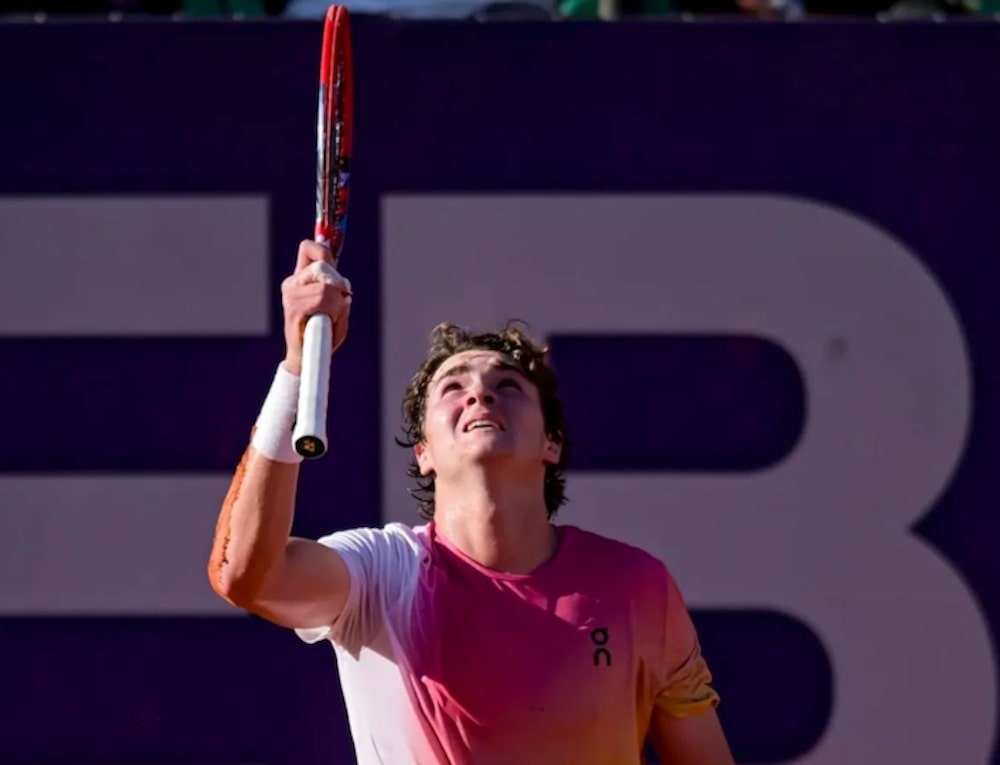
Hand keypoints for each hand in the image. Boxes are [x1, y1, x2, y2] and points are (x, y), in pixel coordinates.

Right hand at [280, 240, 352, 374]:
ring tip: (333, 318)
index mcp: (301, 278)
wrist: (307, 359)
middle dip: (339, 284)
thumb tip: (341, 279)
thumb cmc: (324, 333)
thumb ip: (338, 287)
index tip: (334, 264)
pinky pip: (323, 300)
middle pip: (323, 266)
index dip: (324, 250)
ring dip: (338, 304)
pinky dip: (334, 311)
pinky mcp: (293, 308)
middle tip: (340, 301)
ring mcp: (291, 295)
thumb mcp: (336, 307)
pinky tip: (328, 322)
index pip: (309, 249)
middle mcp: (292, 283)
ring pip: (327, 287)